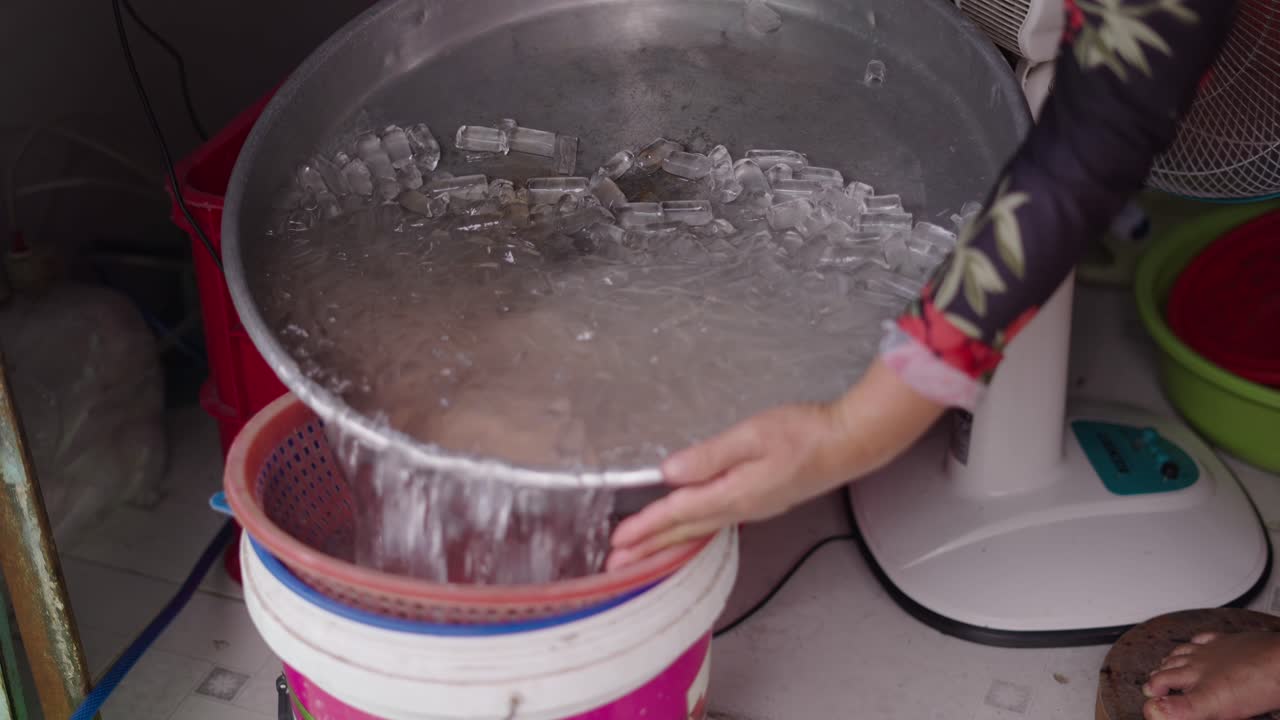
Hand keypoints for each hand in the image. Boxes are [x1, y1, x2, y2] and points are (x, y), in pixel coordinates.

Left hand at [607, 402, 848, 569]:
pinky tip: (684, 534)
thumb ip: (709, 456)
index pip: (678, 514)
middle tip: (615, 565)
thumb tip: (670, 473)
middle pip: (684, 533)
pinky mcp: (759, 503)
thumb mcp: (752, 436)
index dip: (645, 527)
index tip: (617, 541)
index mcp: (733, 494)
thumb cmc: (803, 433)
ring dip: (666, 545)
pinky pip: (713, 526)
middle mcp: (739, 509)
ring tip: (640, 556)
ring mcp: (751, 510)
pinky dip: (689, 534)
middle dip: (648, 548)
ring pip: (697, 533)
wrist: (848, 443)